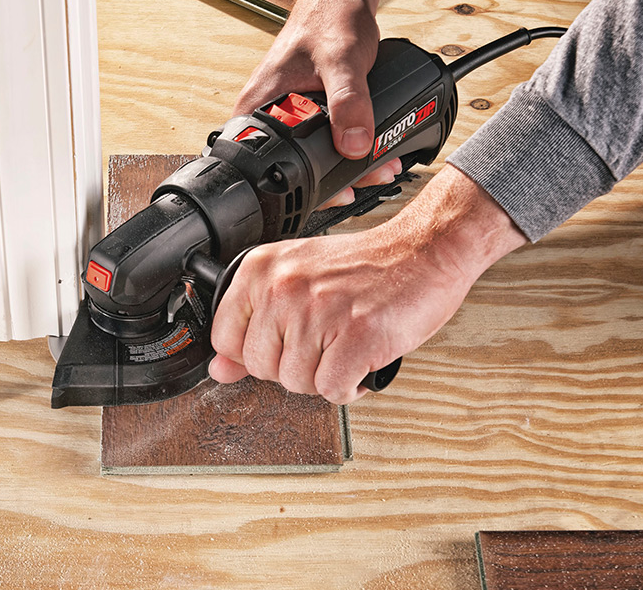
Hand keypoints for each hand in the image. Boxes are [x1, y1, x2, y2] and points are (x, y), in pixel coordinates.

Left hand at [209, 164, 528, 403]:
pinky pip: (332, 391)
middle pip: (262, 368)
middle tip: (326, 338)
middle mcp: (284, 287)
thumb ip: (253, 327)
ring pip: (297, 383)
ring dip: (326, 375)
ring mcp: (320, 312)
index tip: (286, 339)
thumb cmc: (364, 268)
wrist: (423, 251)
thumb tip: (219, 370)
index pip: (225, 339)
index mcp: (261, 269)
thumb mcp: (297, 282)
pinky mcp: (356, 336)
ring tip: (346, 343)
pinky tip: (361, 358)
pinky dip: (350, 385)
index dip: (258, 351)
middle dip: (295, 366)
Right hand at [234, 0, 397, 206]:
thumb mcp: (341, 59)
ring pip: (316, 159)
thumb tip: (354, 144)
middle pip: (296, 169)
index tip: (338, 189)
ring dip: (351, 167)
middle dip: (337, 180)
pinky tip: (374, 151)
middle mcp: (269, 117)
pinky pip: (328, 143)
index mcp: (257, 108)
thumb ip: (348, 100)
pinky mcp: (310, 114)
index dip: (302, 186)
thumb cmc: (328, 16)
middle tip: (370, 176)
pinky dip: (353, 150)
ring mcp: (290, 117)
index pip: (265, 165)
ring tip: (381, 165)